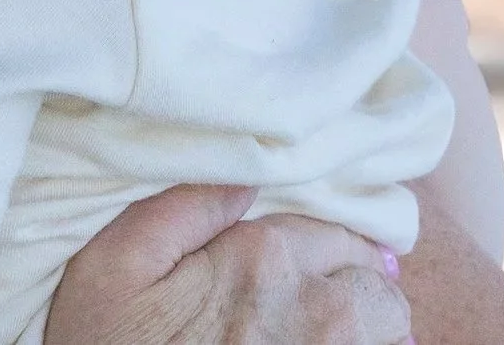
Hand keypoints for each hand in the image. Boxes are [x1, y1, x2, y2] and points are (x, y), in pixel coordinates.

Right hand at [42, 187, 407, 344]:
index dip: (324, 243)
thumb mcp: (112, 264)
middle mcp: (316, 311)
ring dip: (366, 326)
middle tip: (316, 296)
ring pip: (390, 331)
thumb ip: (181, 209)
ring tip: (320, 330)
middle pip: (378, 285)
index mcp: (263, 260)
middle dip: (356, 283)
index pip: (337, 232)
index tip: (302, 260)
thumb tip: (244, 174)